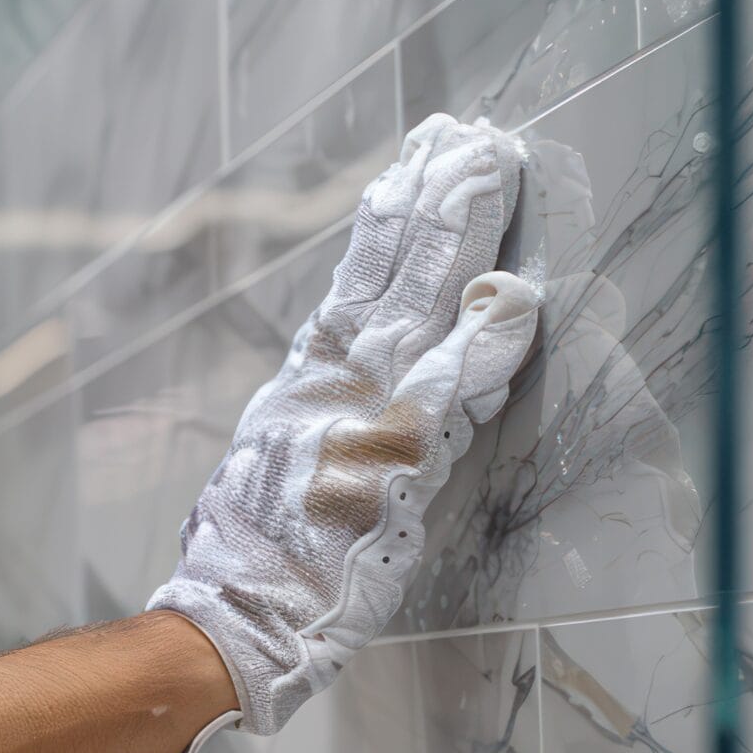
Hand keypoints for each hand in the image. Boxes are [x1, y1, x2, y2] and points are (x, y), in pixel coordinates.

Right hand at [149, 114, 540, 736]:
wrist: (232, 618)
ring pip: (417, 309)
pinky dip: (483, 345)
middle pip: (391, 276)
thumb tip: (349, 385)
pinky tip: (519, 297)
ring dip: (459, 237)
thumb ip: (325, 421)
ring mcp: (361, 419)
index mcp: (308, 384)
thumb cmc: (254, 559)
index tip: (418, 162)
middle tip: (469, 135)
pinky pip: (448, 394)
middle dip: (431, 202)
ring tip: (494, 169)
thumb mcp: (279, 469)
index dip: (393, 222)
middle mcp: (332, 386)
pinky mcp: (389, 466)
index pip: (359, 283)